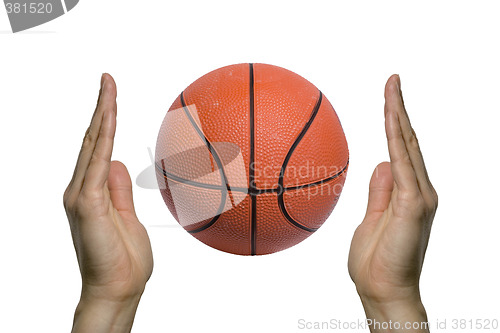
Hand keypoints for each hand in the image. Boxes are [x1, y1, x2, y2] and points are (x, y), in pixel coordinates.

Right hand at [63, 74, 152, 331]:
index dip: (104, 121)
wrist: (117, 290)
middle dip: (101, 108)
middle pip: (92, 140)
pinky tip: (109, 118)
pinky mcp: (86, 204)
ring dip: (102, 114)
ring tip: (109, 87)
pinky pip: (96, 164)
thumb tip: (114, 163)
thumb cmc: (124, 260)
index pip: (98, 148)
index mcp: (91, 192)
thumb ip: (119, 190)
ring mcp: (81, 196)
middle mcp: (81, 189)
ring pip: (93, 145)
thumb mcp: (127, 216)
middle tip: (108, 79)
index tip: (112, 96)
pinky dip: (103, 139)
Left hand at [348, 75, 437, 331]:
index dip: (396, 122)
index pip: (401, 149)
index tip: (389, 97)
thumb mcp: (372, 218)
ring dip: (398, 115)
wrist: (383, 291)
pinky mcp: (414, 205)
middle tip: (393, 79)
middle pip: (408, 141)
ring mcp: (419, 196)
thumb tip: (381, 163)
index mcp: (408, 192)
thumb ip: (379, 191)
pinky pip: (403, 165)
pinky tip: (390, 117)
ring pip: (408, 147)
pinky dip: (396, 139)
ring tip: (391, 87)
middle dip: (399, 108)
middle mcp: (419, 189)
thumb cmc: (376, 261)